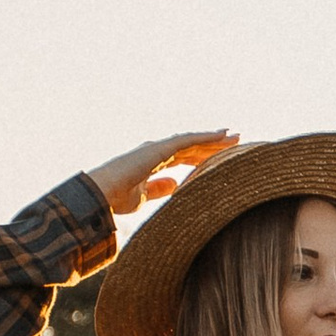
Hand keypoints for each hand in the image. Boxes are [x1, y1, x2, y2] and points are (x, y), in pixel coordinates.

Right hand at [89, 131, 238, 219]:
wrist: (100, 195)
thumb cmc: (115, 200)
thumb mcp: (143, 197)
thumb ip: (158, 189)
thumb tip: (175, 185)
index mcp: (152, 163)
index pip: (182, 157)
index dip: (200, 157)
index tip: (216, 158)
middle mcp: (156, 152)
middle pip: (191, 147)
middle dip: (212, 146)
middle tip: (233, 143)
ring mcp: (157, 148)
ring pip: (193, 141)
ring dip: (214, 139)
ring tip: (234, 136)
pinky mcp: (159, 148)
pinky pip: (188, 140)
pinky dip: (206, 137)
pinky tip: (222, 135)